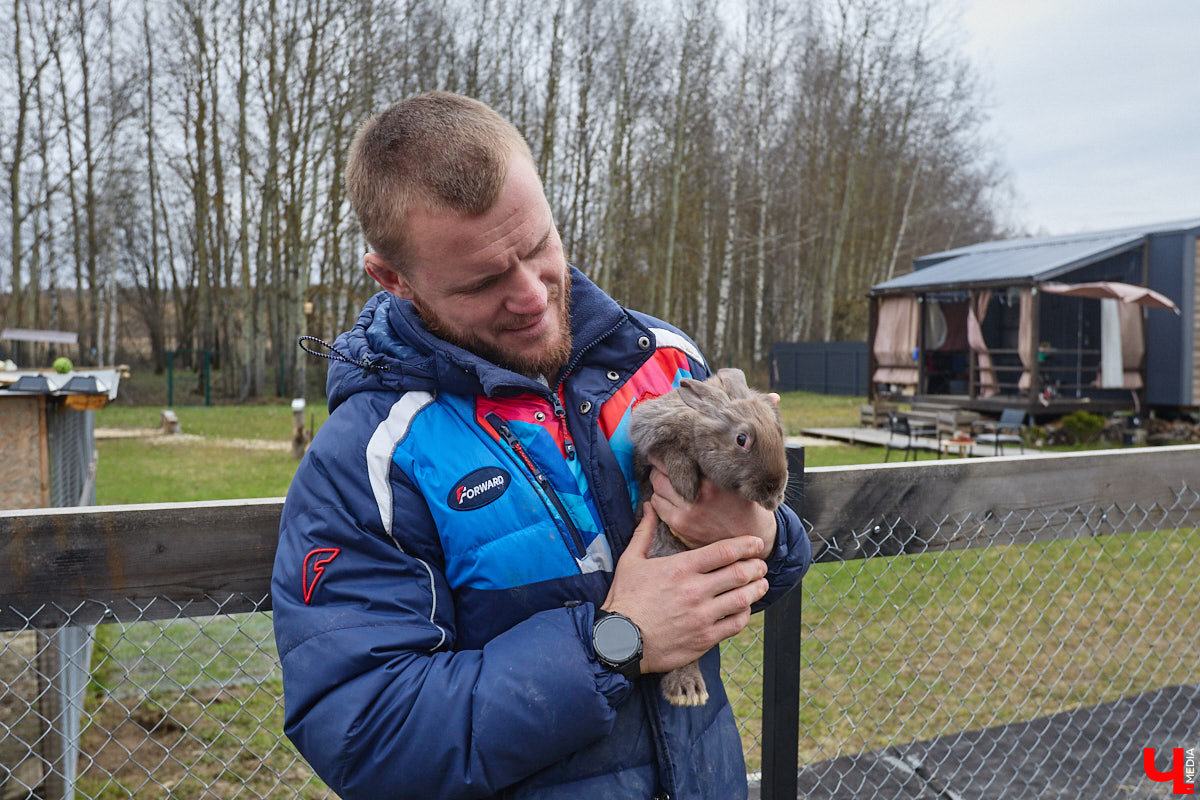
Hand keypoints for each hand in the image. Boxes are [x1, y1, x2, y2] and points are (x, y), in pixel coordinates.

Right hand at [601, 505, 769, 673]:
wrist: (619, 640)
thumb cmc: (625, 599)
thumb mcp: (631, 560)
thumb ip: (644, 532)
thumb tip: (648, 507)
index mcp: (680, 568)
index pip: (724, 551)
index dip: (746, 545)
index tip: (756, 544)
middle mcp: (695, 590)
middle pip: (740, 573)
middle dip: (756, 566)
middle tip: (761, 564)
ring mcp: (702, 616)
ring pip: (743, 598)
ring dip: (757, 589)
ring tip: (761, 584)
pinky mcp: (705, 638)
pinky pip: (736, 624)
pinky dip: (745, 613)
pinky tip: (743, 608)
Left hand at [647, 460, 777, 557]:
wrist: (752, 536)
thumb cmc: (743, 504)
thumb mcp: (733, 481)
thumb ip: (711, 469)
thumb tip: (691, 448)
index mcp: (711, 481)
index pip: (677, 459)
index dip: (668, 454)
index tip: (665, 450)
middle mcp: (697, 495)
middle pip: (660, 473)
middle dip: (659, 468)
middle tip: (661, 465)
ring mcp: (686, 512)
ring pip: (656, 489)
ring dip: (658, 484)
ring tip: (665, 482)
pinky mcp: (680, 525)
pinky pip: (657, 507)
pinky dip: (658, 500)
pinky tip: (666, 498)